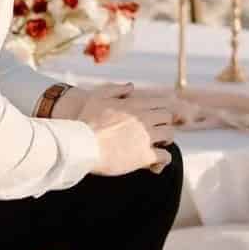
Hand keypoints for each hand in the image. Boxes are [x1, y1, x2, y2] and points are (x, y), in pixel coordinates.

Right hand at [53, 83, 175, 174]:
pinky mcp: (144, 155)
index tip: (158, 117)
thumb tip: (130, 86)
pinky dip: (162, 159)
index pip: (160, 102)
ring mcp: (145, 136)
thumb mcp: (97, 97)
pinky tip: (154, 163)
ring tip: (156, 146)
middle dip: (164, 124)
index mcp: (134, 104)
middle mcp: (143, 118)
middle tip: (156, 132)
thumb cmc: (83, 121)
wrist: (79, 144)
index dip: (161, 109)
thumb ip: (116, 90)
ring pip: (169, 135)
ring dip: (165, 140)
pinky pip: (164, 156)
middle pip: (167, 117)